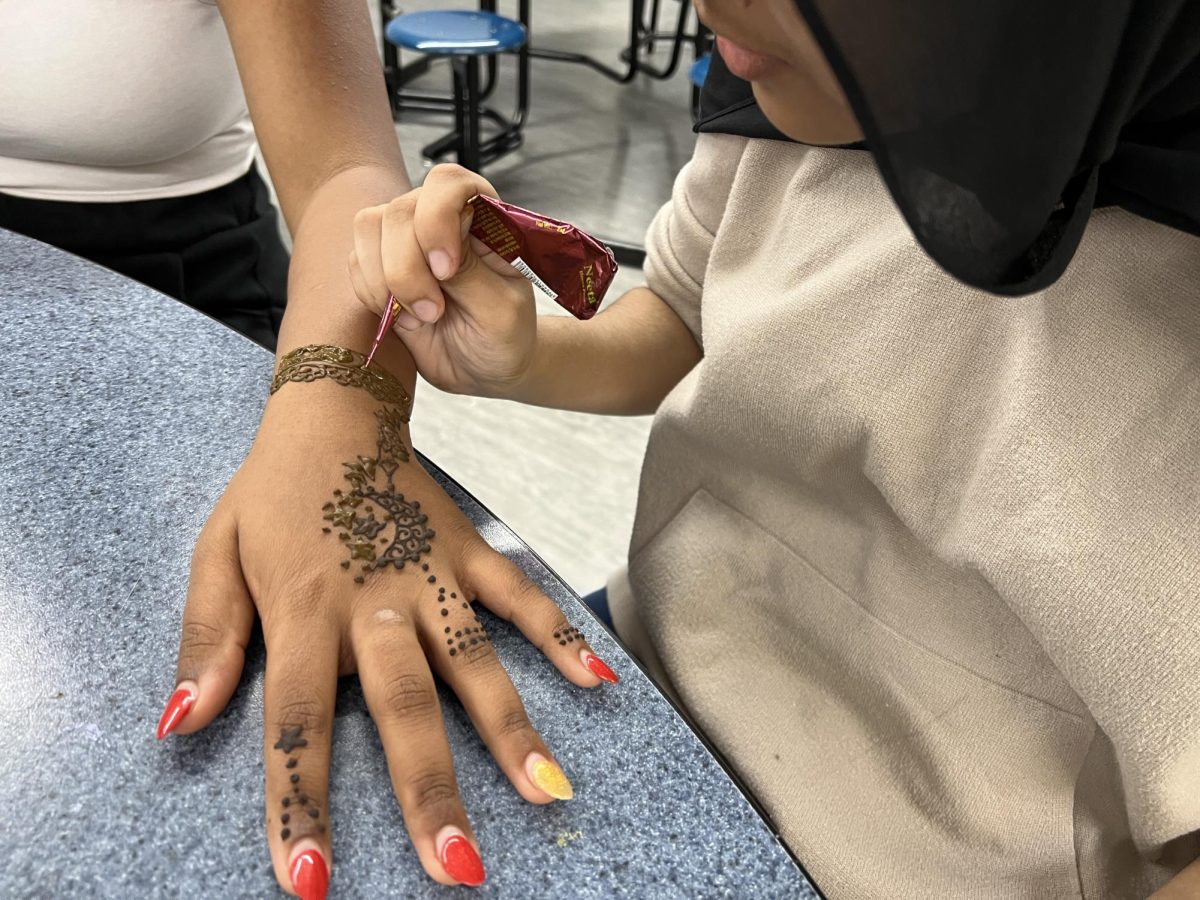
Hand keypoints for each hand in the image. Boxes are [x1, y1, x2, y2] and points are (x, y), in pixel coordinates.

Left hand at [157, 357, 618, 896]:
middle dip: (429, 789)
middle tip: (457, 866)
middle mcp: (374, 602)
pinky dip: (560, 636)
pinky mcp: (469, 553)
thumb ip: (207, 638)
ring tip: (548, 794)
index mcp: (303, 611)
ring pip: (475, 662)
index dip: (300, 803)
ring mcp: (430, 576)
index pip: (295, 722)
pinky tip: (598, 683)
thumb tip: (179, 724)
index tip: (311, 883)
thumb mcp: (214, 555)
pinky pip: (520, 597)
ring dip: (511, 730)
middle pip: (403, 705)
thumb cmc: (270, 495)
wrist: (334, 410)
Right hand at [348, 165, 538, 398]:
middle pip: (399, 211)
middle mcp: (439, 218)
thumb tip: (435, 246)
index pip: (448, 182)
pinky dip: (372, 294)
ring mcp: (405, 239)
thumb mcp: (501, 311)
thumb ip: (472, 273)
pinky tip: (404, 319)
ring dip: (385, 280)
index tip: (446, 270)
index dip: (437, 218)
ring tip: (421, 317)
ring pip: (369, 229)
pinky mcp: (379, 266)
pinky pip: (355, 263)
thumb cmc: (504, 336)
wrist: (483, 369)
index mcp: (482, 216)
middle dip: (408, 268)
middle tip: (434, 312)